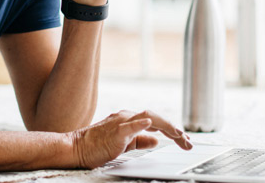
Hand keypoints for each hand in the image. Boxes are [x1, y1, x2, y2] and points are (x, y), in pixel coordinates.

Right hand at [68, 109, 191, 168]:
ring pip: (147, 117)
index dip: (173, 129)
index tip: (185, 140)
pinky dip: (140, 123)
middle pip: (156, 118)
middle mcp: (127, 117)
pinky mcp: (114, 131)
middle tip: (188, 142)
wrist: (76, 148)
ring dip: (166, 125)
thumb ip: (141, 140)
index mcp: (129, 120)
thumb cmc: (98, 146)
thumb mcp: (125, 144)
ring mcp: (120, 122)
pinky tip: (150, 123)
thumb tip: (157, 139)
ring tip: (179, 134)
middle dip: (175, 129)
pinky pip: (128, 125)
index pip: (156, 122)